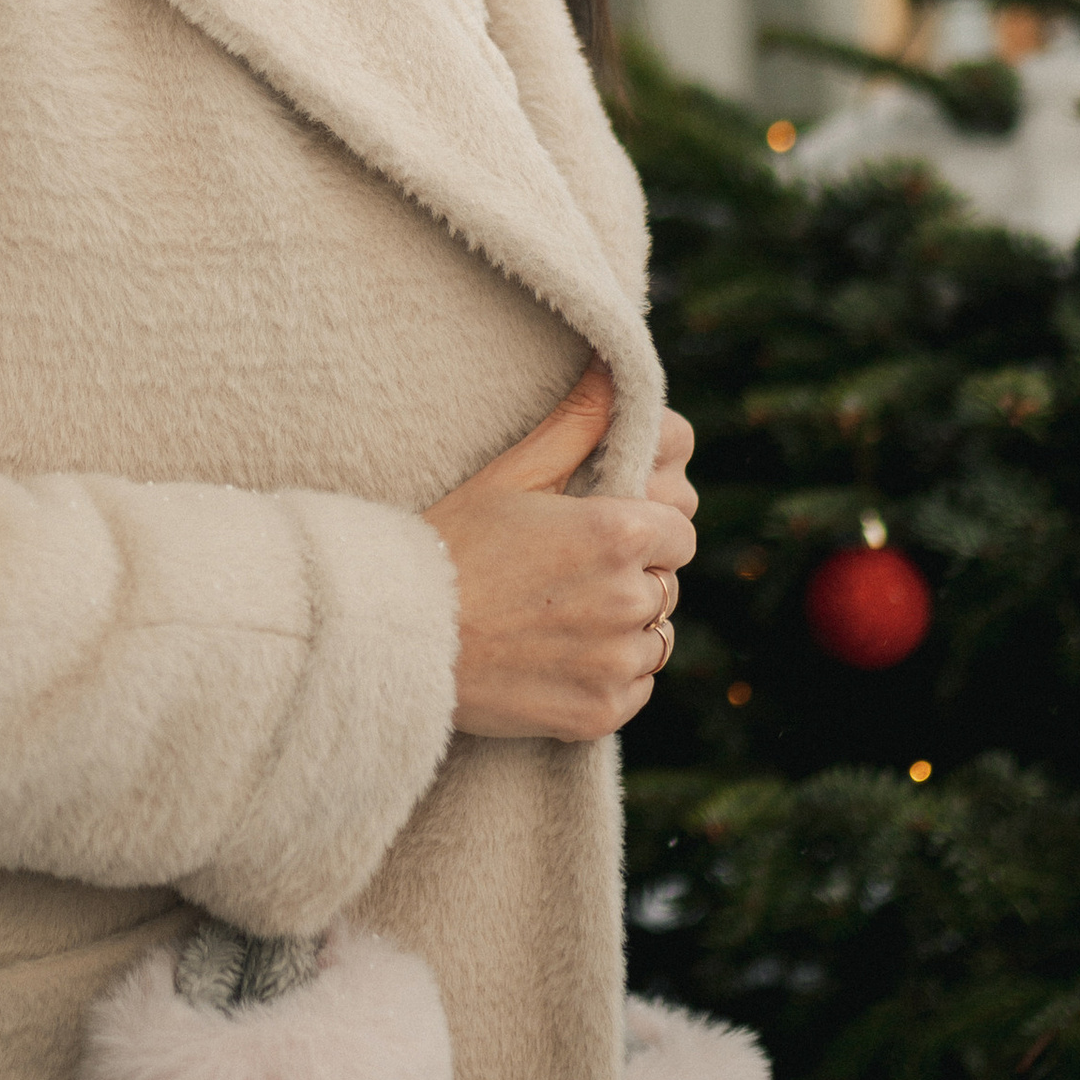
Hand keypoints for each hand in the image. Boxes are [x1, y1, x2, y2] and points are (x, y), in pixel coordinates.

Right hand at [425, 367, 699, 743]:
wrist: (399, 638)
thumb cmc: (451, 545)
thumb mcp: (513, 474)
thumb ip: (578, 422)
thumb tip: (612, 367)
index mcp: (618, 532)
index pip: (680, 531)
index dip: (647, 530)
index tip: (604, 534)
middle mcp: (629, 599)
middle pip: (665, 585)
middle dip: (632, 578)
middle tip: (566, 578)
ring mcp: (615, 663)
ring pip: (654, 641)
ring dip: (623, 631)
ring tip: (558, 619)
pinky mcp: (598, 712)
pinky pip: (634, 691)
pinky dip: (607, 678)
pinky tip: (556, 659)